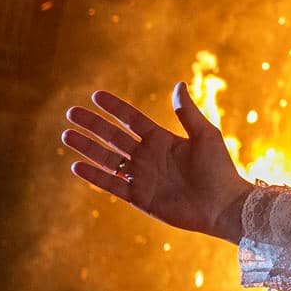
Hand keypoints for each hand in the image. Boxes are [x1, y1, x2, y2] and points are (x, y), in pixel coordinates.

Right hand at [61, 84, 251, 243]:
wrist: (223, 206)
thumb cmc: (220, 169)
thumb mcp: (205, 135)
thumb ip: (188, 112)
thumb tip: (178, 84)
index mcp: (162, 140)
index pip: (132, 120)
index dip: (114, 108)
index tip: (95, 96)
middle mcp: (148, 157)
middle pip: (114, 137)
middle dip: (93, 125)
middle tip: (71, 113)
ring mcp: (142, 177)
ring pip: (108, 159)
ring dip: (87, 148)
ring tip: (66, 135)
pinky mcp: (140, 197)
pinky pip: (112, 185)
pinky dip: (95, 176)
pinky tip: (76, 165)